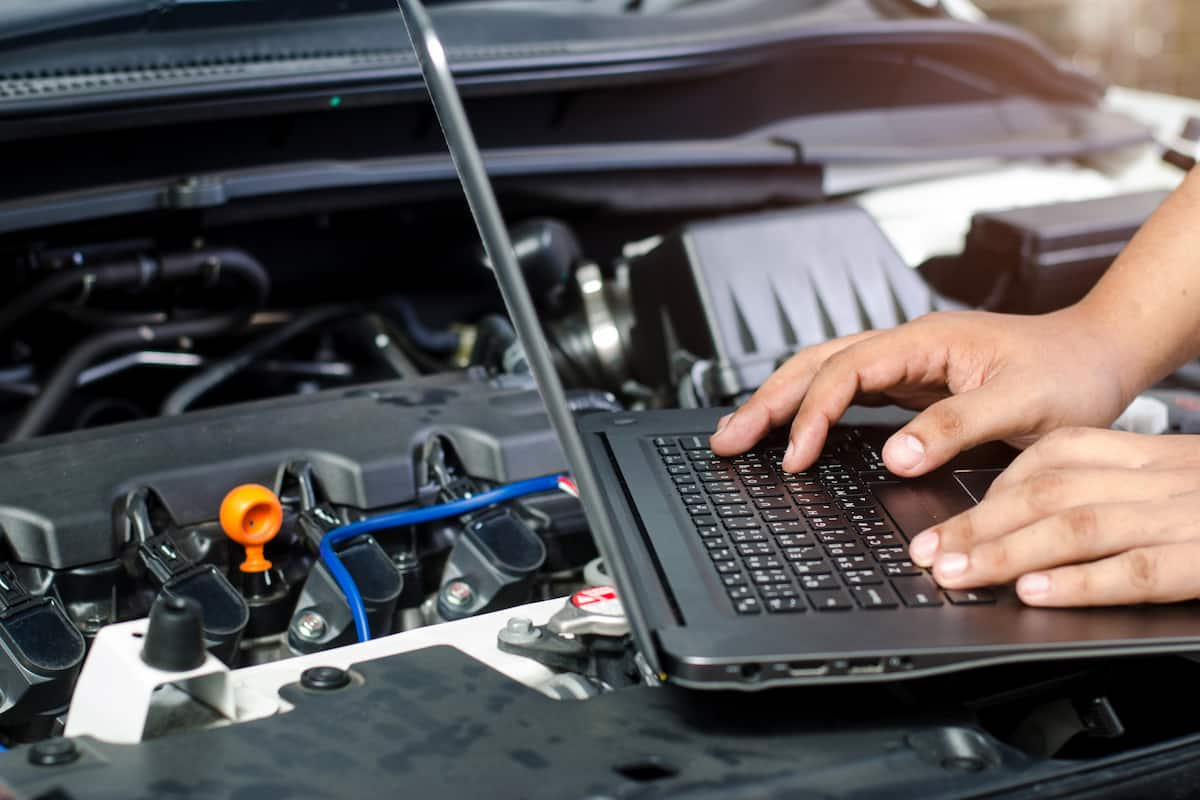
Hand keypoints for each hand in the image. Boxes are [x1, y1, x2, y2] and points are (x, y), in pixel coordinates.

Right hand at [709, 308, 1134, 475]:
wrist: (1100, 354)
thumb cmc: (1070, 372)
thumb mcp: (1022, 405)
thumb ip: (955, 427)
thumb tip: (893, 455)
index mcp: (924, 341)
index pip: (845, 372)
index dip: (813, 415)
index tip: (796, 459)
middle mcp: (907, 346)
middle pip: (815, 364)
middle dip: (766, 401)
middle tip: (726, 439)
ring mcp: (906, 362)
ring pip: (822, 372)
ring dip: (778, 401)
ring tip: (740, 431)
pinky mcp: (911, 382)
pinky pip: (845, 390)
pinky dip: (810, 409)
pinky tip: (795, 428)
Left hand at [908, 428, 1199, 605]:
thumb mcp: (1182, 477)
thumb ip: (1118, 487)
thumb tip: (1035, 516)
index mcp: (1148, 454)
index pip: (1056, 456)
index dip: (995, 488)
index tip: (948, 515)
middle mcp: (1158, 478)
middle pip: (1049, 491)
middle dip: (977, 522)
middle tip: (926, 550)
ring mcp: (1181, 518)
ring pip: (1076, 527)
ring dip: (1007, 552)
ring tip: (957, 572)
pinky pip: (1134, 571)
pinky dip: (1077, 582)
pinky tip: (1033, 593)